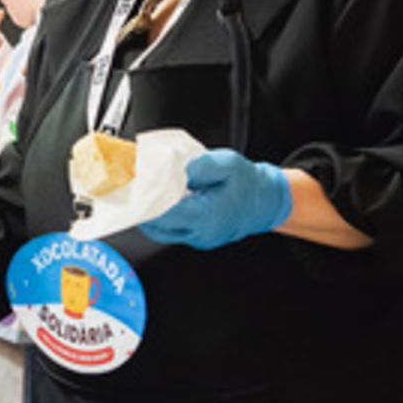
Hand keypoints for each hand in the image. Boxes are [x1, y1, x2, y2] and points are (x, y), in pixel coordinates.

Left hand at [139, 149, 292, 249]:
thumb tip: (174, 170)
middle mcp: (200, 232)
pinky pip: (173, 231)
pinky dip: (163, 218)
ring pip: (161, 232)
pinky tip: (163, 202)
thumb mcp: (227, 164)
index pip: (163, 213)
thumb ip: (199, 166)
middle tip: (135, 191)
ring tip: (146, 195)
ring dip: (151, 215)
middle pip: (156, 226)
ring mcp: (199, 239)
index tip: (135, 188)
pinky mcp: (199, 238)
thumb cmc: (250, 184)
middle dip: (143, 208)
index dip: (145, 200)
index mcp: (205, 215)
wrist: (268, 201)